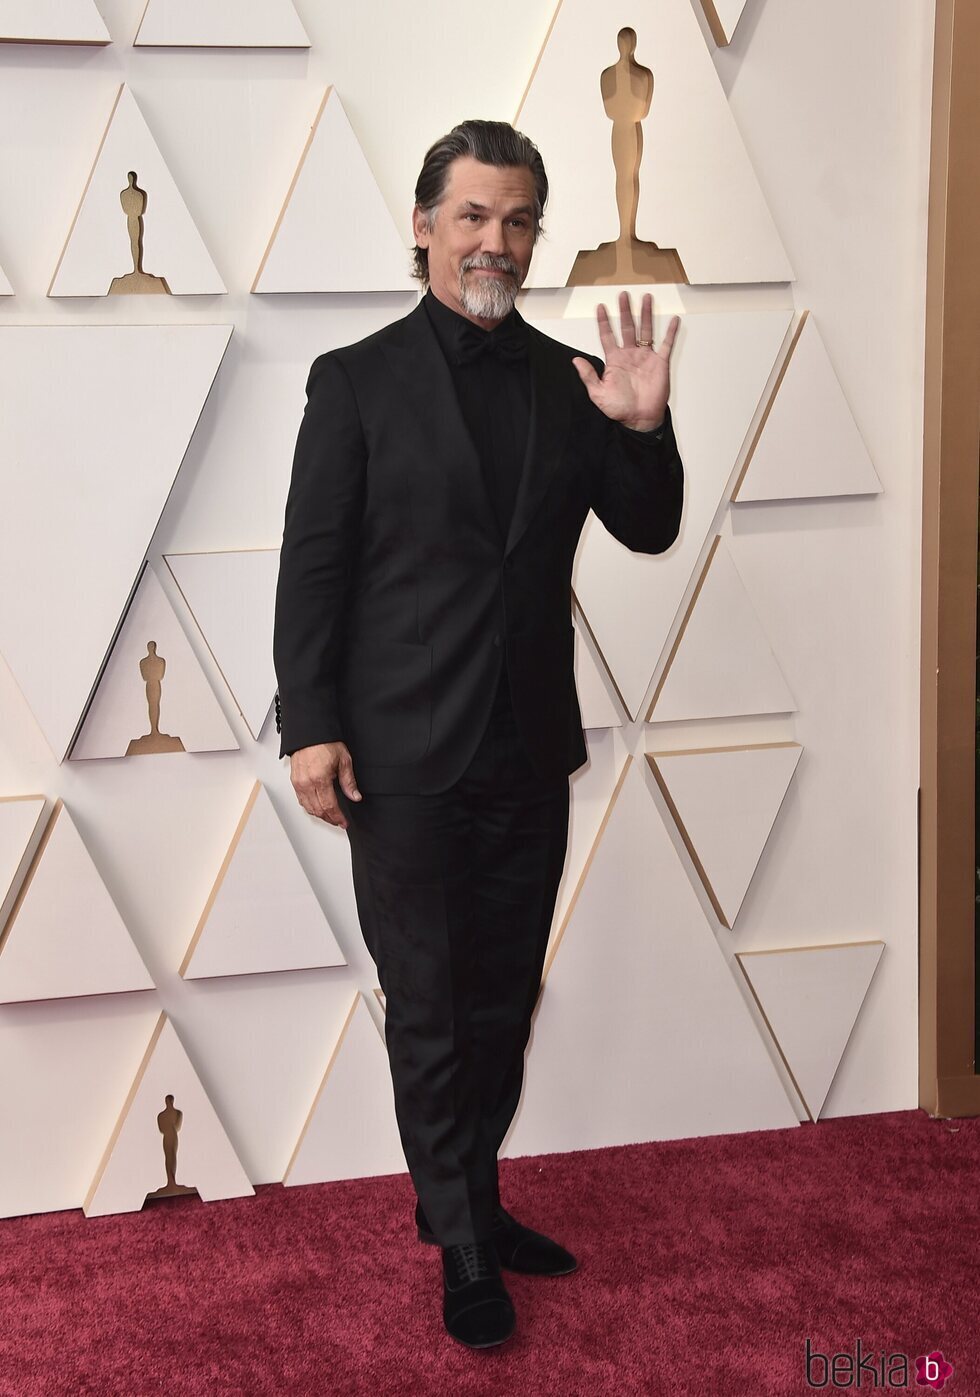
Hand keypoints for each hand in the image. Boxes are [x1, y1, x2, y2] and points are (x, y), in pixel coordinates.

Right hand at [289, 741, 360, 828]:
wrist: (310, 733)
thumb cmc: (325, 742)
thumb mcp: (344, 760)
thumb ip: (349, 781)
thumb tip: (355, 796)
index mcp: (320, 778)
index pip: (329, 806)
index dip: (337, 817)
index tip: (343, 822)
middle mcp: (307, 783)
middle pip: (318, 810)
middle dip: (329, 818)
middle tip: (338, 821)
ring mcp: (299, 783)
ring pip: (308, 808)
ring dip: (319, 814)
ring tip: (329, 816)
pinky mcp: (294, 781)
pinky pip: (301, 800)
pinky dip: (309, 807)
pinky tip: (317, 807)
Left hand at [571, 291, 679, 431]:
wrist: (639, 419)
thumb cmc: (619, 409)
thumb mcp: (598, 393)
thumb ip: (588, 376)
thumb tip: (575, 360)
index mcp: (614, 360)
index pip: (607, 336)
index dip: (604, 322)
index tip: (600, 307)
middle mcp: (630, 355)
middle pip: (627, 327)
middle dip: (625, 311)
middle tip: (623, 295)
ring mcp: (645, 357)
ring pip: (646, 330)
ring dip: (646, 314)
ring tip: (646, 298)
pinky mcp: (660, 363)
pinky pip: (666, 344)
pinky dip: (671, 332)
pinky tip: (673, 320)